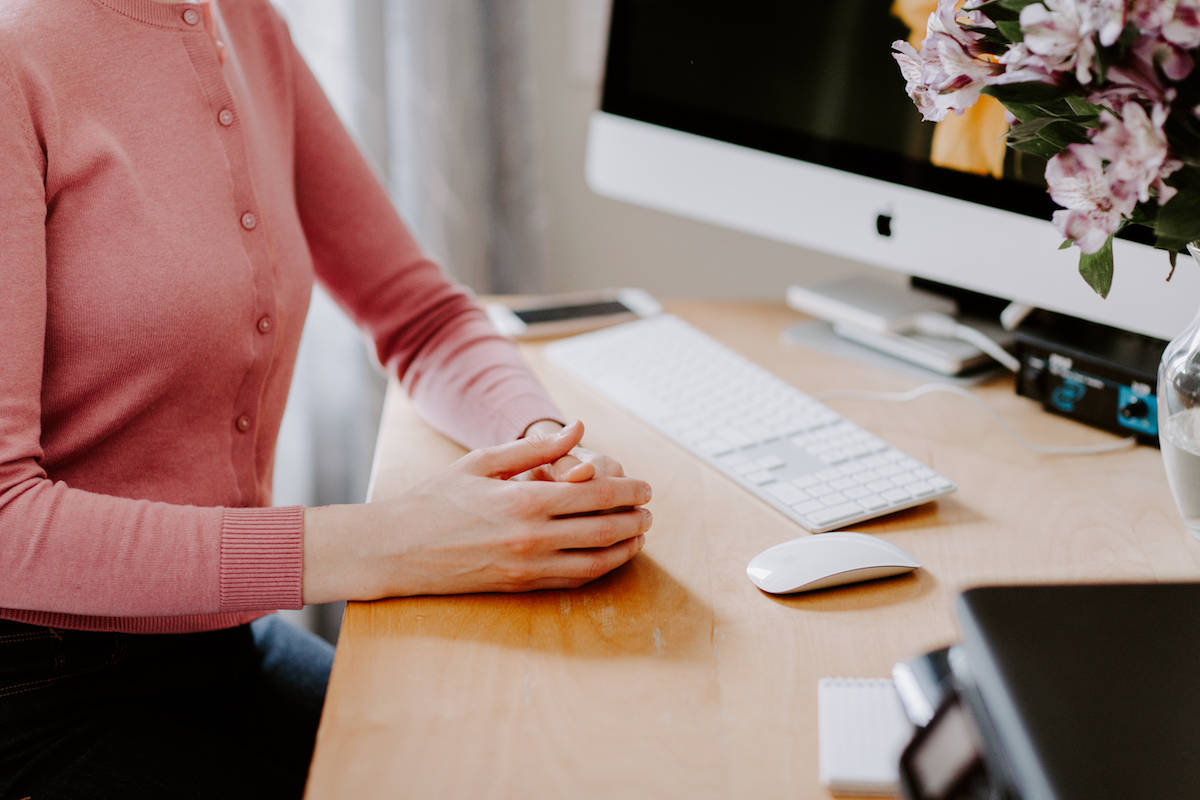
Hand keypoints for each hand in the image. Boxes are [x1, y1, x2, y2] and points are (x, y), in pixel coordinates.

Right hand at [302, 420, 652, 601]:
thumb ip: (535, 447)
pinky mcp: (520, 586)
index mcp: (526, 499)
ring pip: (595, 562)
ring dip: (625, 549)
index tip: (647, 487)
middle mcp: (533, 536)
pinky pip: (572, 580)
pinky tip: (608, 557)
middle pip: (605, 530)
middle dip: (636, 521)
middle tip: (651, 513)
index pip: (598, 495)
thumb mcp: (484, 460)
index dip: (630, 492)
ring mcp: (528, 566)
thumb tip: (578, 429)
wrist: (398, 549)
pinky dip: (598, 569)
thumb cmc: (438, 498)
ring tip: (639, 537)